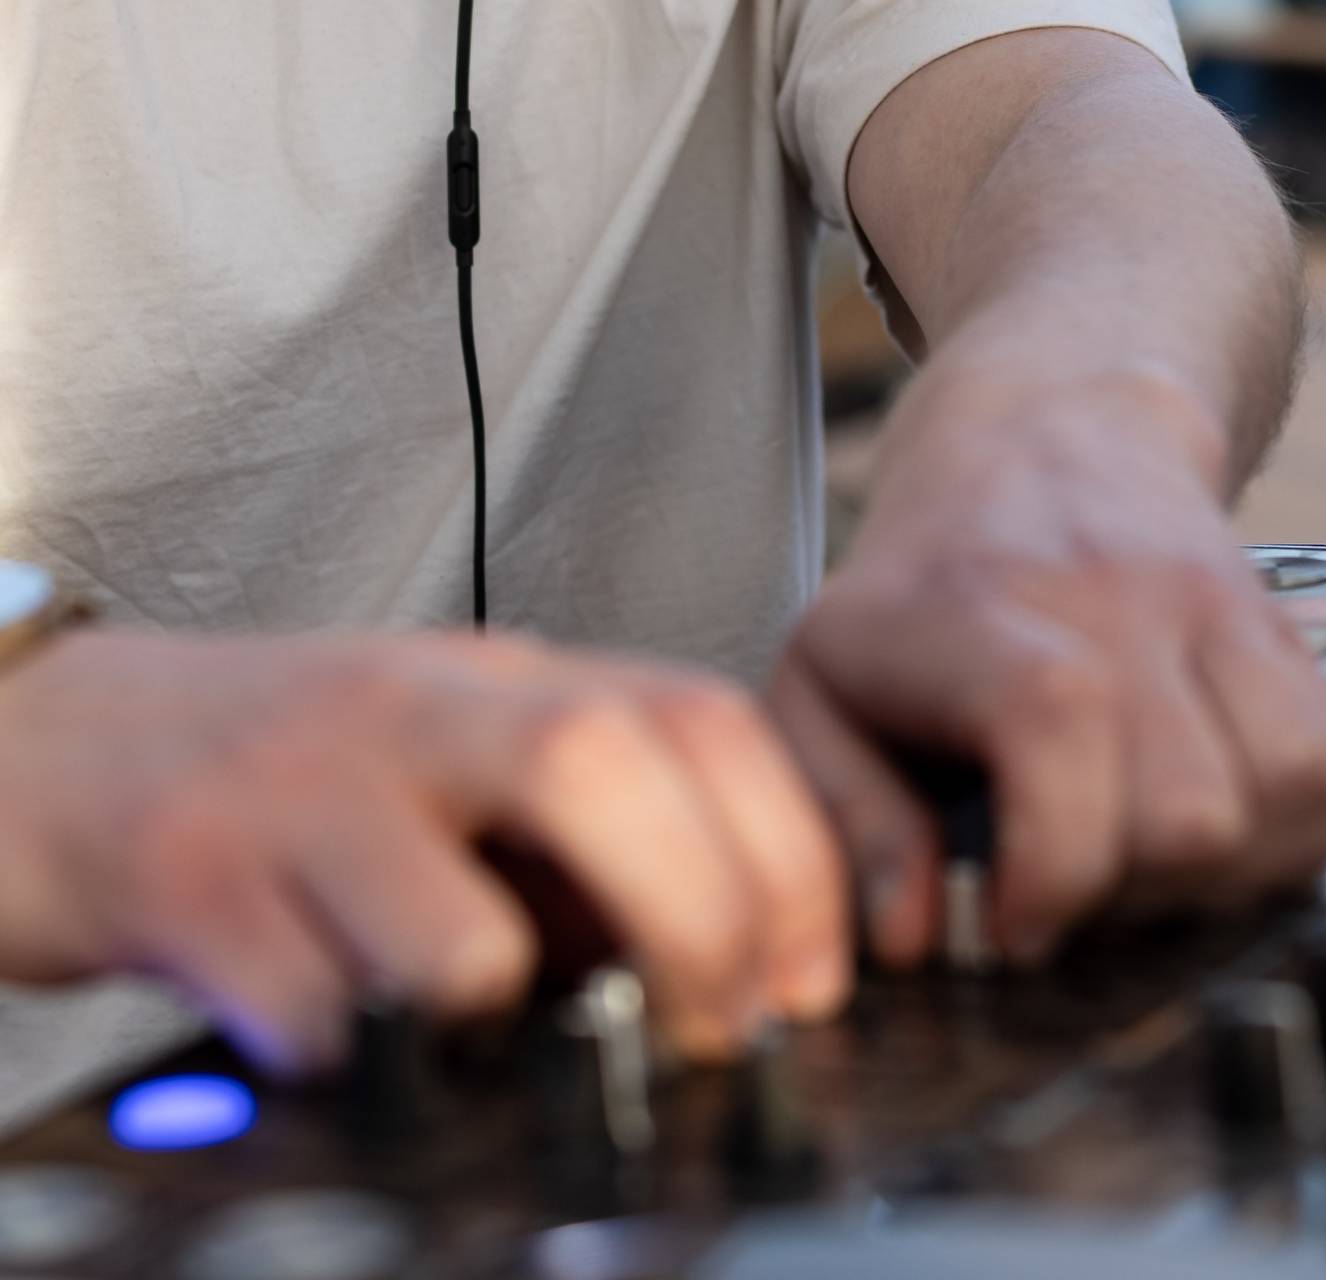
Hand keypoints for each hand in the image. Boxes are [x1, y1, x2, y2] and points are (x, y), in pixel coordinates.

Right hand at [0, 630, 846, 1073]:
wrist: (32, 747)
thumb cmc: (284, 783)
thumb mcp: (458, 772)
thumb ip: (591, 841)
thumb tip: (746, 970)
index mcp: (503, 681)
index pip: (701, 718)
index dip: (791, 856)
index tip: (812, 982)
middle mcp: (410, 711)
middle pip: (604, 770)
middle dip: (701, 922)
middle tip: (712, 1036)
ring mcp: (293, 793)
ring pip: (460, 934)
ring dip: (503, 1024)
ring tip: (475, 1039)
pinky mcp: (182, 888)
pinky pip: (313, 1020)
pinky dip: (350, 1066)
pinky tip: (333, 1048)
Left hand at [768, 372, 1325, 967]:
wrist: (1050, 442)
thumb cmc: (927, 592)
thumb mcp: (820, 690)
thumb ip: (846, 825)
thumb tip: (910, 938)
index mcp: (990, 620)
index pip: (1061, 728)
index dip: (1051, 868)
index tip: (1017, 927)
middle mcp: (1124, 605)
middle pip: (1192, 809)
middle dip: (1138, 897)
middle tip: (1084, 894)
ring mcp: (1222, 614)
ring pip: (1290, 790)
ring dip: (1229, 872)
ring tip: (1155, 869)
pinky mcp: (1291, 635)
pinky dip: (1298, 832)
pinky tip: (1223, 838)